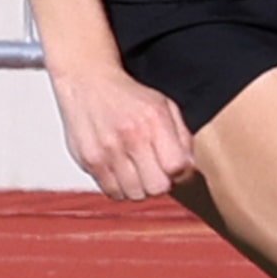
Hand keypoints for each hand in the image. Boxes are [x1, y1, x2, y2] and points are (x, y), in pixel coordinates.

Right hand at [49, 63, 194, 199]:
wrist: (87, 83)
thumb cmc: (128, 96)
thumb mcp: (164, 105)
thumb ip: (182, 136)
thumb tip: (188, 168)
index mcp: (153, 120)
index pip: (176, 167)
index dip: (179, 172)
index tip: (173, 166)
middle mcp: (130, 137)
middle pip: (156, 188)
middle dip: (160, 183)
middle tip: (155, 171)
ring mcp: (107, 151)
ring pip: (134, 194)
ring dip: (139, 188)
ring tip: (136, 170)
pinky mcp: (89, 161)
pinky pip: (112, 192)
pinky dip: (120, 187)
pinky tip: (120, 171)